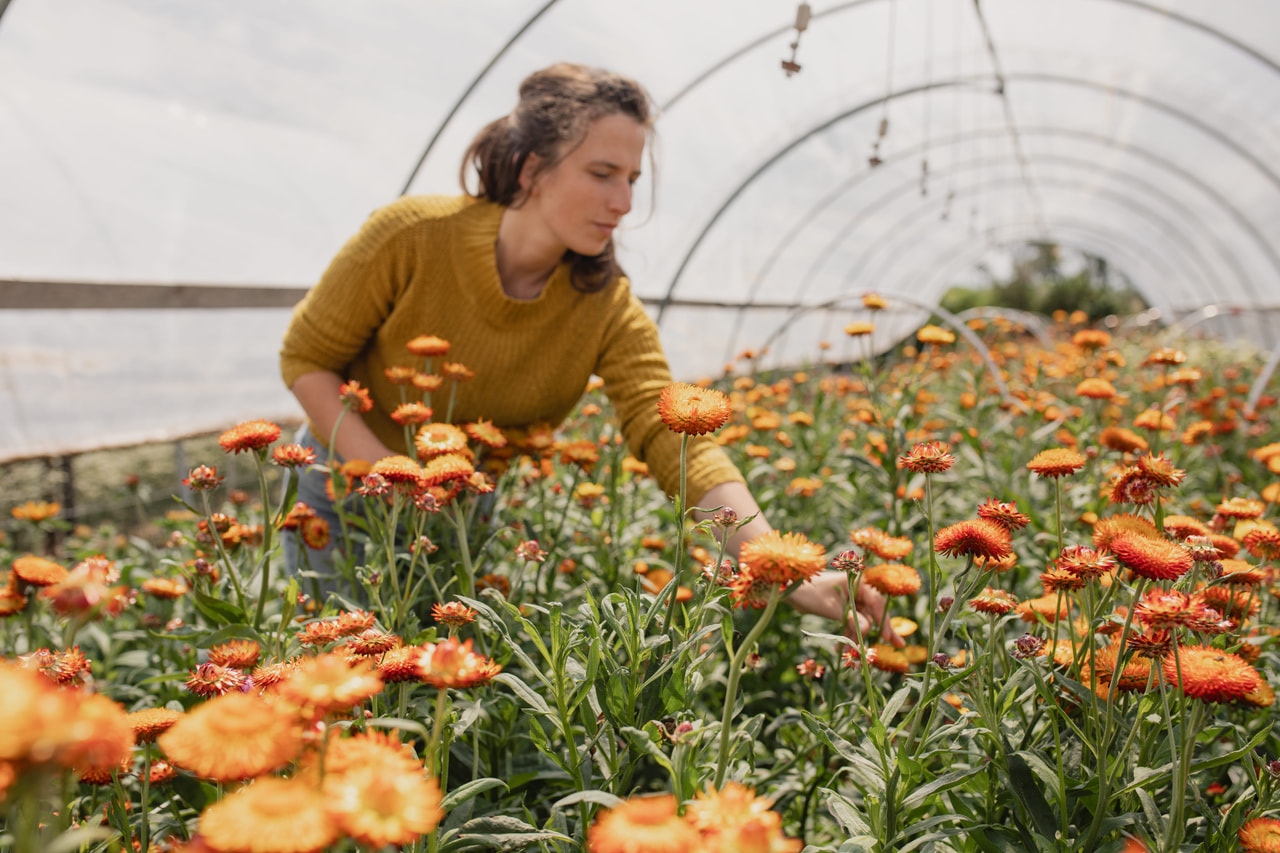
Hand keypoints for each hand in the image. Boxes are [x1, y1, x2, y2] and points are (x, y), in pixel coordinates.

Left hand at [786, 571, 904, 647]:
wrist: (790, 590)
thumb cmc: (810, 593)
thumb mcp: (831, 607)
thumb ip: (851, 619)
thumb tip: (868, 630)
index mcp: (857, 582)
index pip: (876, 602)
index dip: (884, 620)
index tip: (888, 636)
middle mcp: (858, 589)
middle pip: (874, 611)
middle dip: (880, 630)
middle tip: (898, 644)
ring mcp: (851, 598)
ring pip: (863, 619)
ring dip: (857, 636)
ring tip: (851, 654)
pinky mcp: (844, 606)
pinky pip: (852, 622)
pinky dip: (848, 634)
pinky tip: (841, 649)